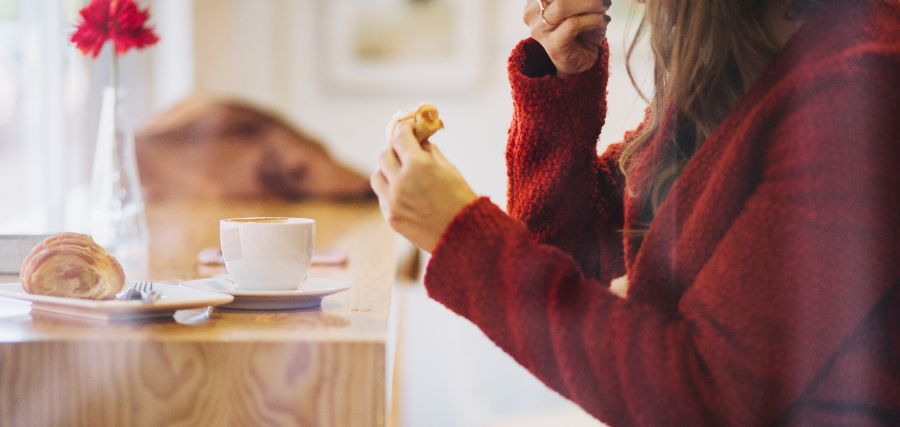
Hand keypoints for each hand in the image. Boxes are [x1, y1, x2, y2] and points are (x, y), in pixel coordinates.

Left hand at [371, 122, 478, 252]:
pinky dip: (389, 189)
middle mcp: (400, 181)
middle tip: (403, 148)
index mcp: (418, 165)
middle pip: (384, 155)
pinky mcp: (390, 217)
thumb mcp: (448, 168)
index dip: (402, 128)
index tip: (406, 126)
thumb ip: (429, 151)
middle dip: (394, 149)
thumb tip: (417, 140)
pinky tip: (404, 191)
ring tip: (400, 171)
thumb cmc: (460, 199)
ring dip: (386, 169)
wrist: (463, 236)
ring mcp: (392, 201)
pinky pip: (382, 196)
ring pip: (377, 175)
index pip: (399, 137)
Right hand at [524, 0, 610, 77]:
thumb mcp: (580, 3)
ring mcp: (539, 30)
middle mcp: (531, 12)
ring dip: (590, 3)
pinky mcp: (552, 45)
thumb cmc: (581, 26)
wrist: (580, 59)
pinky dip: (593, 19)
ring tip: (604, 6)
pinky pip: (573, 24)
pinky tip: (603, 20)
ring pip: (562, 5)